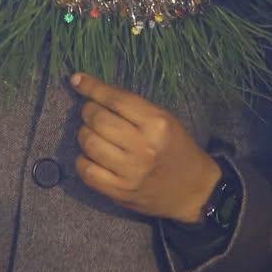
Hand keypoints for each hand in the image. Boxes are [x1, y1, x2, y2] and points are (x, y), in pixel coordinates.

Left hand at [69, 73, 220, 223]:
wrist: (194, 191)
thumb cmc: (178, 149)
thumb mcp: (165, 120)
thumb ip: (132, 107)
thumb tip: (94, 92)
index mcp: (157, 123)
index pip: (115, 99)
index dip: (91, 87)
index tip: (76, 80)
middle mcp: (142, 146)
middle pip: (97, 119)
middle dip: (88, 111)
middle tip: (93, 113)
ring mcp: (130, 171)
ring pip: (88, 142)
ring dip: (85, 134)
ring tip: (95, 134)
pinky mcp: (120, 192)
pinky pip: (86, 170)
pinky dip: (83, 159)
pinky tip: (92, 156)